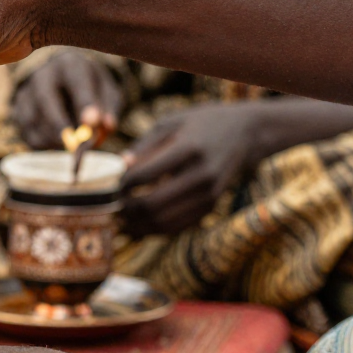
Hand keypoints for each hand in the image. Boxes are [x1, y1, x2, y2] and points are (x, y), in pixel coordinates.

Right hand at [12, 50, 122, 149]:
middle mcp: (43, 76)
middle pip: (45, 99)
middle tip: (75, 147)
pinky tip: (58, 143)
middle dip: (60, 124)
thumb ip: (108, 107)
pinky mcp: (17, 112)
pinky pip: (28, 134)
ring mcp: (25, 93)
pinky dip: (44, 145)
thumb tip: (106, 127)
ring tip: (72, 144)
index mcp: (70, 65)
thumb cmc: (90, 88)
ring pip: (34, 120)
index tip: (92, 123)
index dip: (84, 103)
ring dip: (54, 139)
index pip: (76, 82)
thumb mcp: (106, 91)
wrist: (63, 81)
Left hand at [121, 105, 254, 236]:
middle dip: (125, 208)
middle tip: (109, 206)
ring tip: (119, 218)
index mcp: (188, 149)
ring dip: (137, 224)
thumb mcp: (171, 123)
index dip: (120, 183)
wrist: (245, 133)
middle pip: (153, 203)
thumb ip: (144, 146)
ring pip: (164, 221)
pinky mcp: (211, 206)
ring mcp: (209, 194)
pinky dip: (153, 229)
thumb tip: (119, 166)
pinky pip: (177, 226)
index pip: (145, 174)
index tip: (107, 184)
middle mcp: (202, 175)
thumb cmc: (199, 124)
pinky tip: (137, 224)